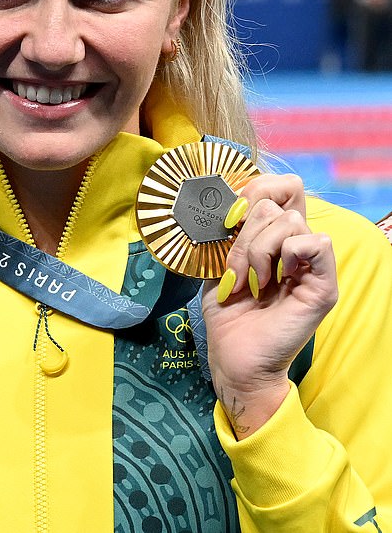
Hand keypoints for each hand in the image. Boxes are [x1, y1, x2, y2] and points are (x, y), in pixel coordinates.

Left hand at [202, 174, 337, 437]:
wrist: (233, 356)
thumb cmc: (227, 313)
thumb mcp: (220, 262)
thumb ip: (231, 229)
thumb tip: (230, 200)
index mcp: (275, 237)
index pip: (282, 187)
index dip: (255, 190)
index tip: (229, 220)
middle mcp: (297, 246)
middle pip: (279, 200)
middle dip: (246, 232)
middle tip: (236, 268)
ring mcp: (312, 265)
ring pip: (290, 220)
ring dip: (258, 250)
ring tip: (251, 282)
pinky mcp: (323, 286)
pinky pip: (316, 243)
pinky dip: (288, 254)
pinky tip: (276, 280)